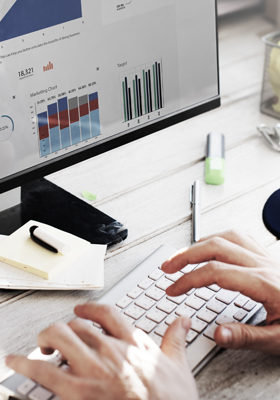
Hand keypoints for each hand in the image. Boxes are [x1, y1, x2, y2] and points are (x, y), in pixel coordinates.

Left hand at [6, 303, 197, 399]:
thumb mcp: (179, 367)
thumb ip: (176, 339)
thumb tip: (184, 320)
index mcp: (133, 342)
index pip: (107, 313)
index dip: (90, 308)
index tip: (82, 309)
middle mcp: (110, 350)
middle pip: (77, 324)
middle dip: (64, 327)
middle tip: (58, 336)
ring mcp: (92, 370)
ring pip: (60, 338)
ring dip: (45, 339)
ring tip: (40, 346)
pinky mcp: (77, 393)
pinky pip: (44, 372)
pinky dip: (25, 365)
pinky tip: (15, 363)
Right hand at [162, 229, 279, 353]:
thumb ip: (246, 336)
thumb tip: (216, 333)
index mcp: (264, 284)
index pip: (215, 272)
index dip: (189, 280)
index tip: (173, 290)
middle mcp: (263, 265)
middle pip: (216, 247)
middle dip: (186, 255)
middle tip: (167, 267)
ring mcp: (266, 257)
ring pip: (227, 237)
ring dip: (200, 243)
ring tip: (183, 255)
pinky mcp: (268, 257)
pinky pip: (240, 237)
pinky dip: (219, 238)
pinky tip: (211, 247)